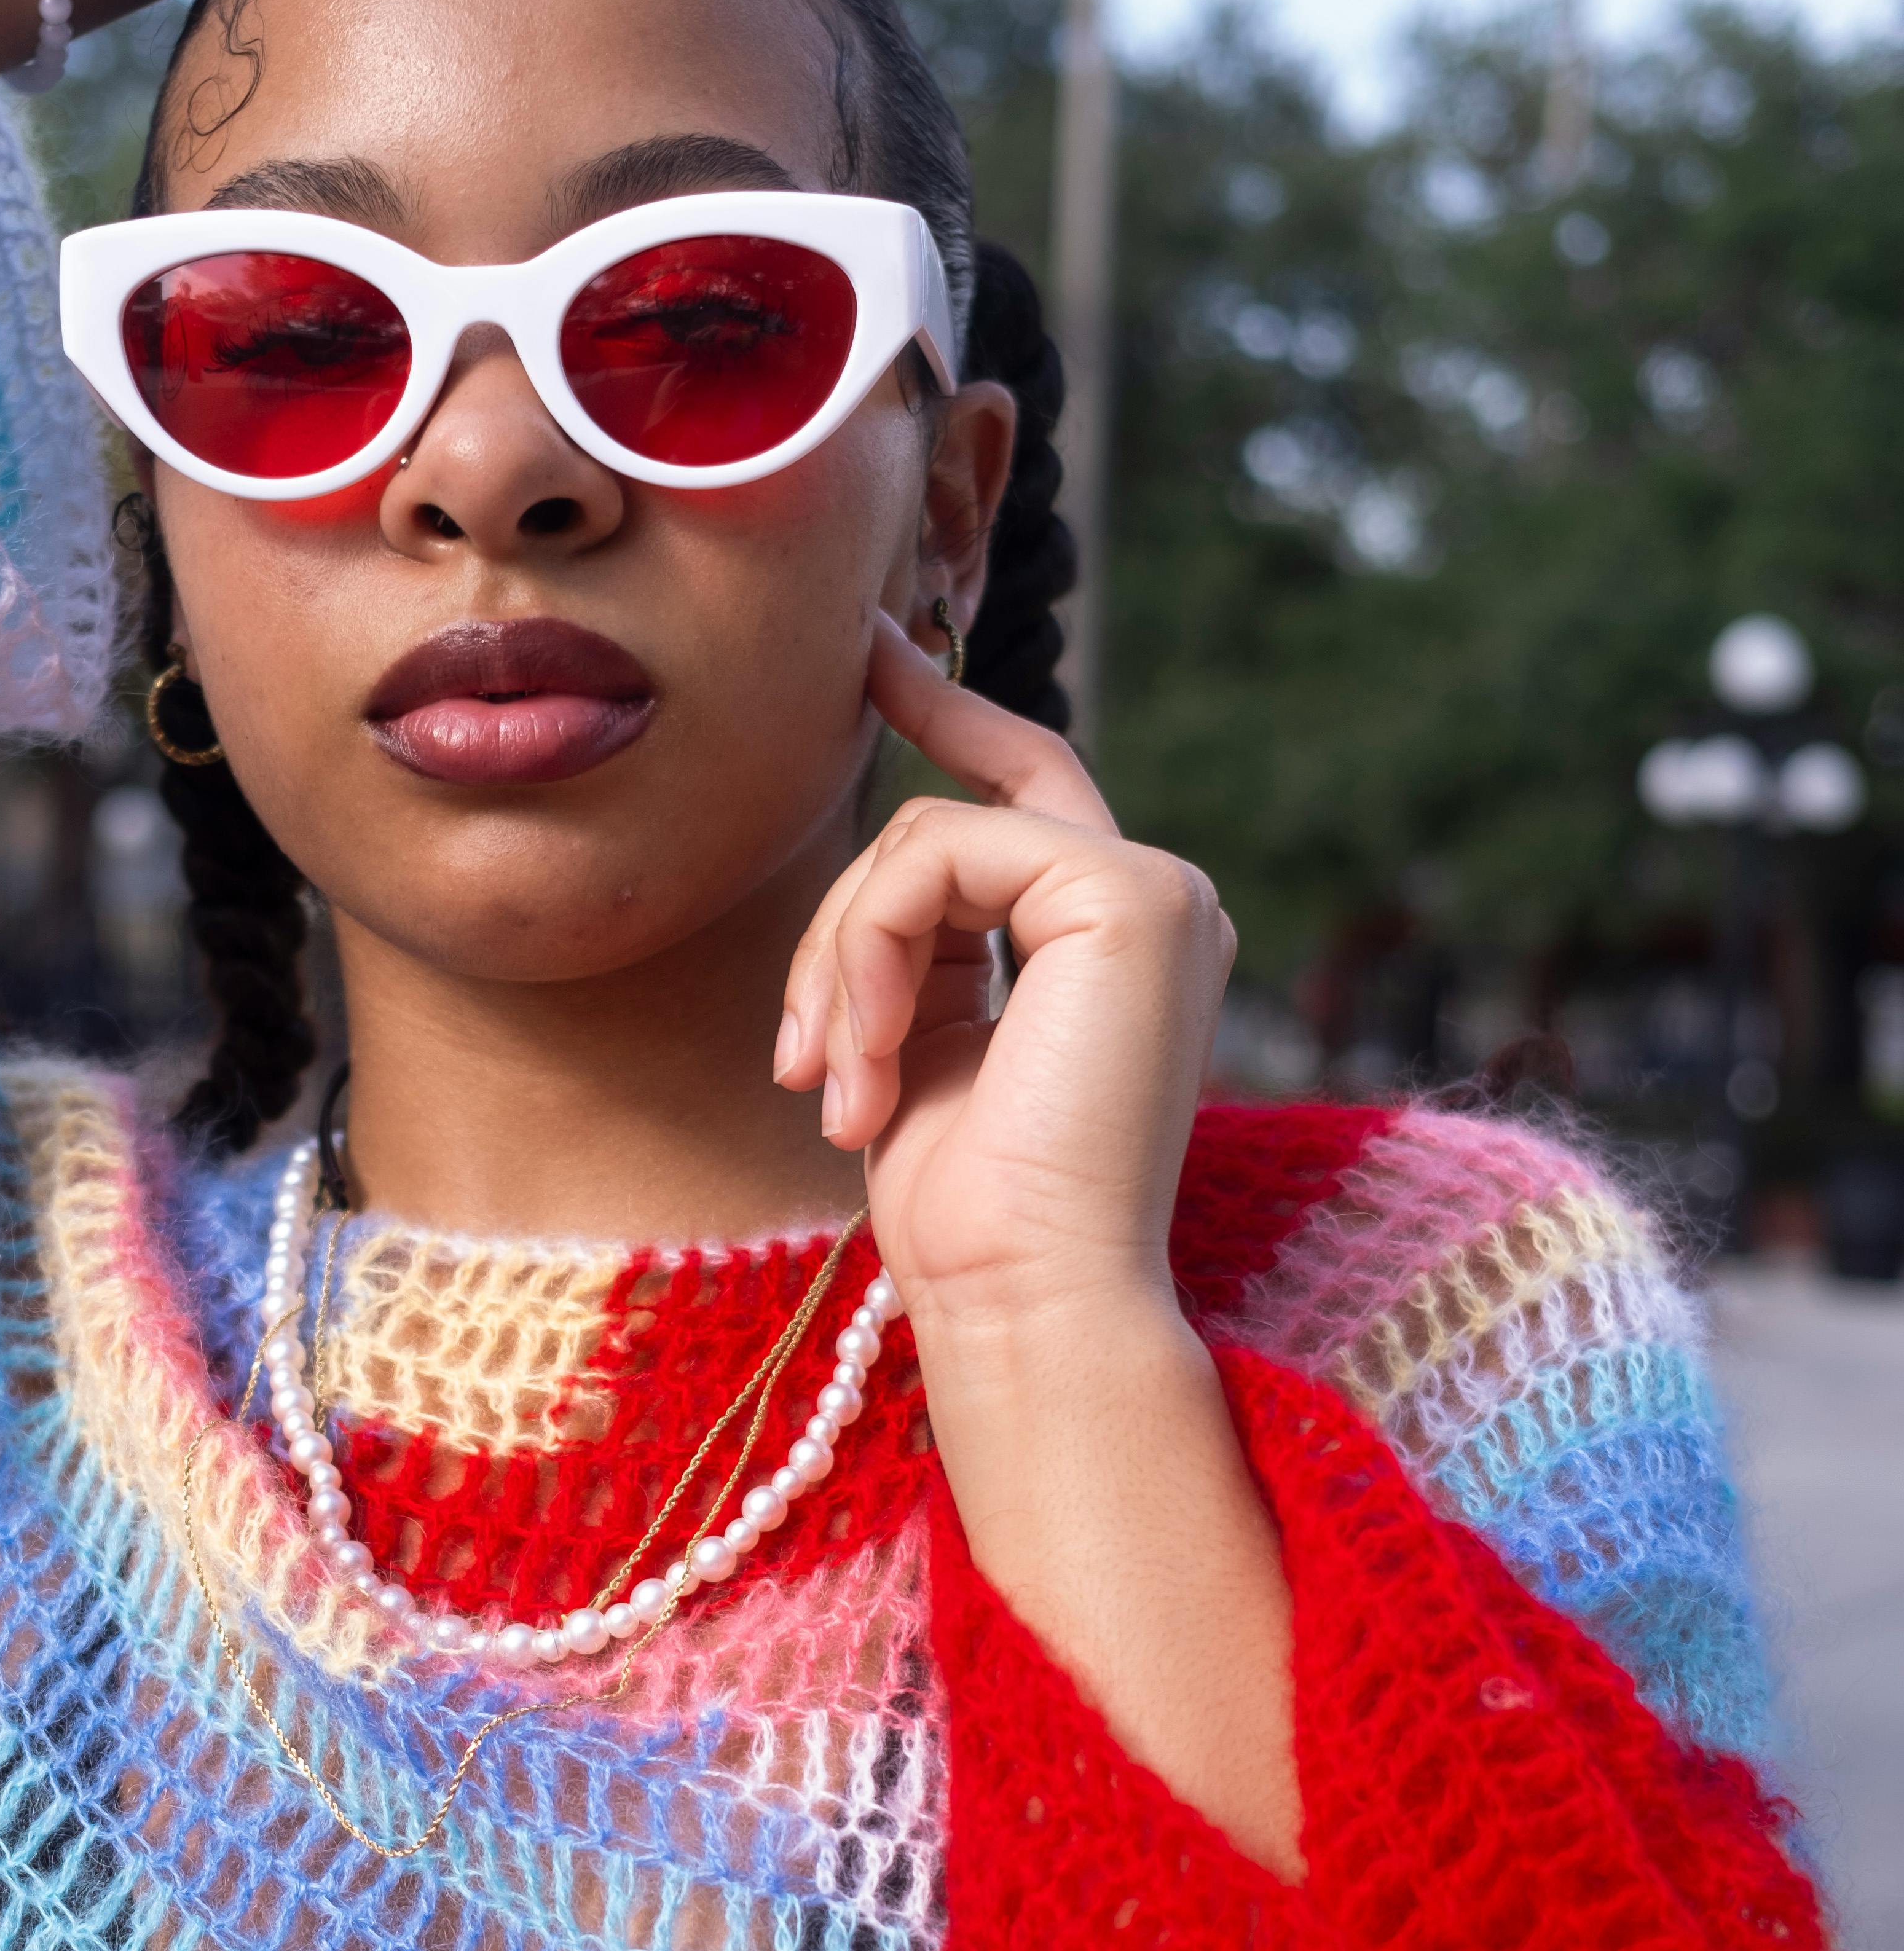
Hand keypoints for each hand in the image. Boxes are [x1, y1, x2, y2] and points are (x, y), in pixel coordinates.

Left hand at [777, 619, 1236, 1341]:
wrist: (1027, 1298)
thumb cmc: (972, 1213)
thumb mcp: (926, 1047)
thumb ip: (920, 948)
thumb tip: (871, 883)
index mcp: (1114, 941)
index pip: (1024, 785)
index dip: (947, 710)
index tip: (870, 652)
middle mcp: (1156, 902)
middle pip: (946, 821)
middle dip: (843, 914)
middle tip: (795, 1057)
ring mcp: (1155, 890)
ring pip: (921, 840)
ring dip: (839, 967)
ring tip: (833, 1092)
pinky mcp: (1129, 896)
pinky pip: (934, 856)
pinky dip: (865, 957)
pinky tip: (868, 1071)